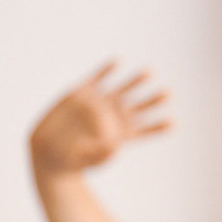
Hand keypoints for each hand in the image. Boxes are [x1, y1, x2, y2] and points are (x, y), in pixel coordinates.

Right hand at [30, 61, 172, 174]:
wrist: (48, 150)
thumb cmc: (71, 159)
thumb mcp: (86, 158)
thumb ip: (101, 154)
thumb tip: (115, 148)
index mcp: (119, 135)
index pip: (143, 130)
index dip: (157, 127)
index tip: (173, 124)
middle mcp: (113, 116)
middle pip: (139, 107)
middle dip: (153, 100)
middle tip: (169, 94)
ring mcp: (98, 103)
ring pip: (122, 90)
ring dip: (136, 82)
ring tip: (150, 73)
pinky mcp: (82, 93)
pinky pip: (97, 79)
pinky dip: (106, 70)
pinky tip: (117, 61)